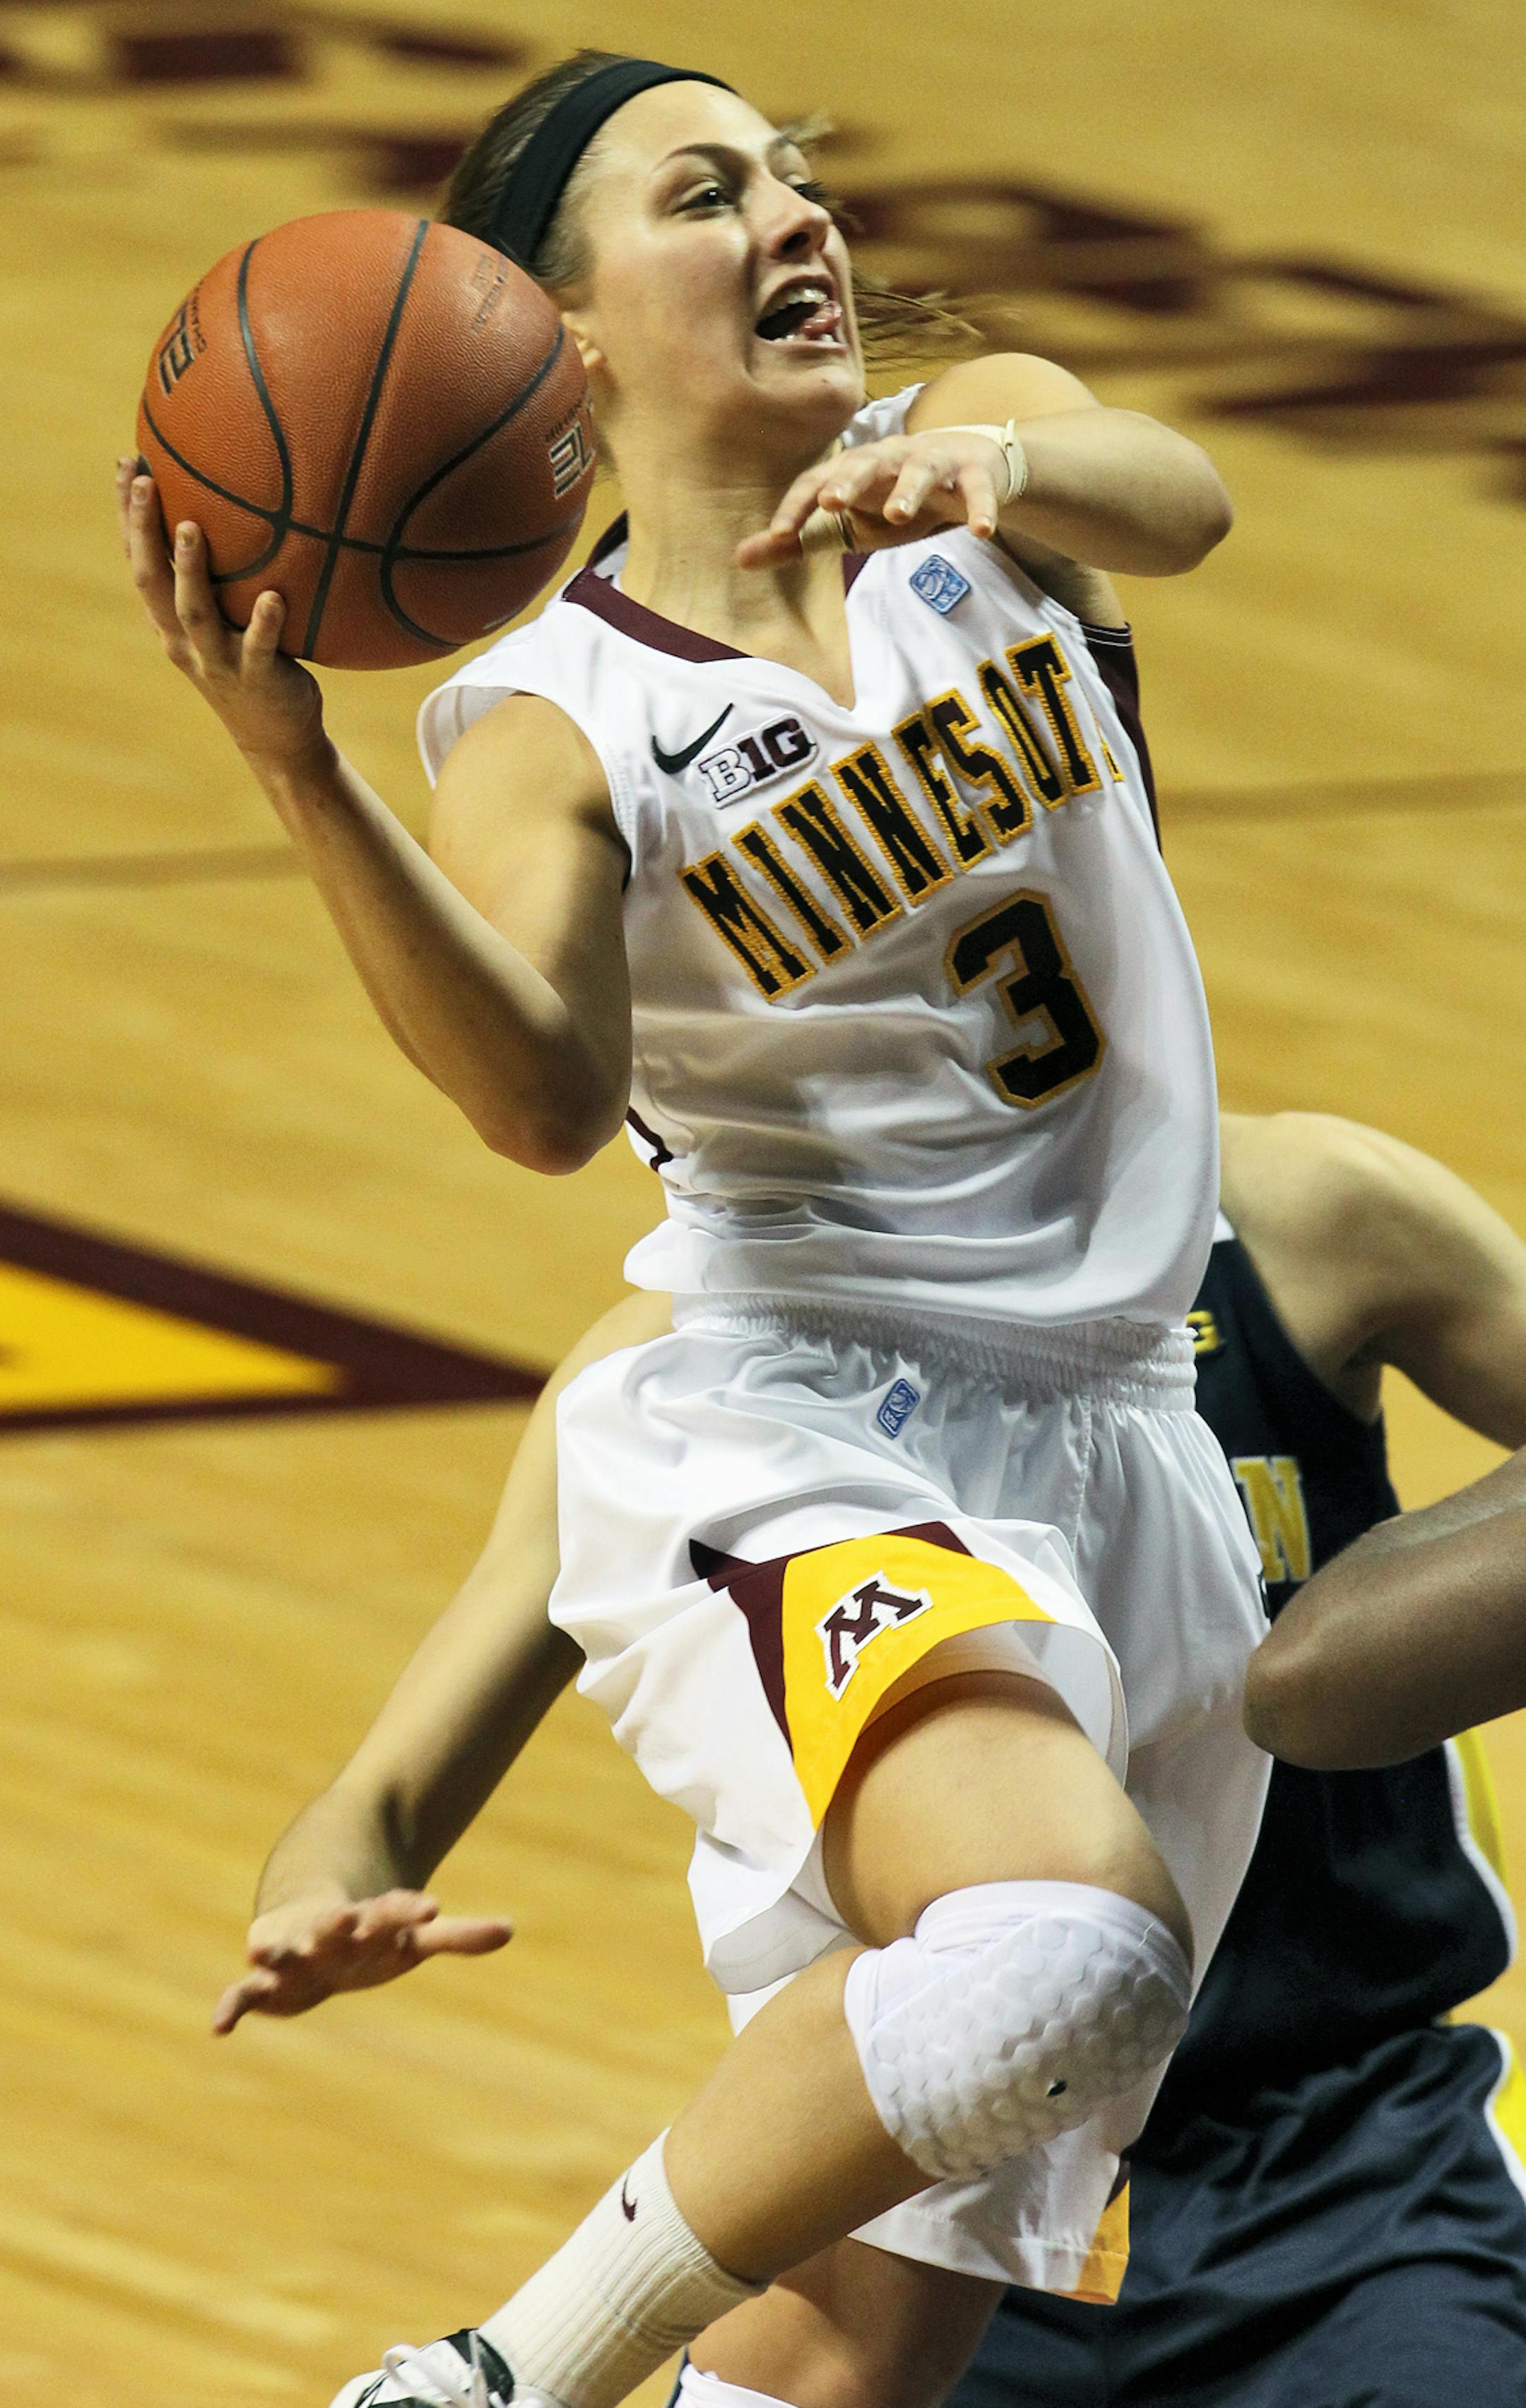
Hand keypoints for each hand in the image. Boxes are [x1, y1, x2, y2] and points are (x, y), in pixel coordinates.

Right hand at [117, 458, 328, 779]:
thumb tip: (234, 511)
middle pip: (151, 581)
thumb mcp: (226, 620)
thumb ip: (220, 577)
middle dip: (142, 531)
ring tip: (192, 529)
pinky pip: (259, 648)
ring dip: (190, 572)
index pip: (138, 561)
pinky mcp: (258, 680)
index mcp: (170, 622)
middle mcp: (185, 640)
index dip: (127, 516)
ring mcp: (219, 661)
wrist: (277, 737)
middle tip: (142, 483)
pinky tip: (272, 597)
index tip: (126, 464)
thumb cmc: (254, 663)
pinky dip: (263, 623)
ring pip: (196, 614)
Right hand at [211, 1888, 512, 2033]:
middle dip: (337, 1923)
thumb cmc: (371, 1936)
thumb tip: (511, 1930)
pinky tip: (219, 2028)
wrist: (309, 1920)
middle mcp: (328, 1933)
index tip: (434, 1906)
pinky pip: (243, 1993)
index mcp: (369, 1921)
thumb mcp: (411, 1939)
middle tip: (345, 1918)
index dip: (410, 1909)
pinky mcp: (266, 1981)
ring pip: (280, 1948)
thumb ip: (456, 1936)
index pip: (393, 1911)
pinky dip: (231, 2007)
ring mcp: (293, 1953)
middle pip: (333, 1925)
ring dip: (272, 1948)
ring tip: (258, 1946)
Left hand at [737, 429, 1010, 567]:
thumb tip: (738, 559)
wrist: (967, 469)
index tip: (780, 533)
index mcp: (854, 470)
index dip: (798, 505)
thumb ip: (798, 542)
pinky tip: (981, 531)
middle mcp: (889, 458)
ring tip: (897, 515)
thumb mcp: (848, 526)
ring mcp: (933, 462)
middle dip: (849, 481)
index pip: (818, 481)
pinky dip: (980, 508)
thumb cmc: (895, 499)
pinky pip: (977, 490)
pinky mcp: (974, 474)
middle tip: (832, 503)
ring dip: (907, 491)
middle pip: (865, 463)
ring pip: (919, 470)